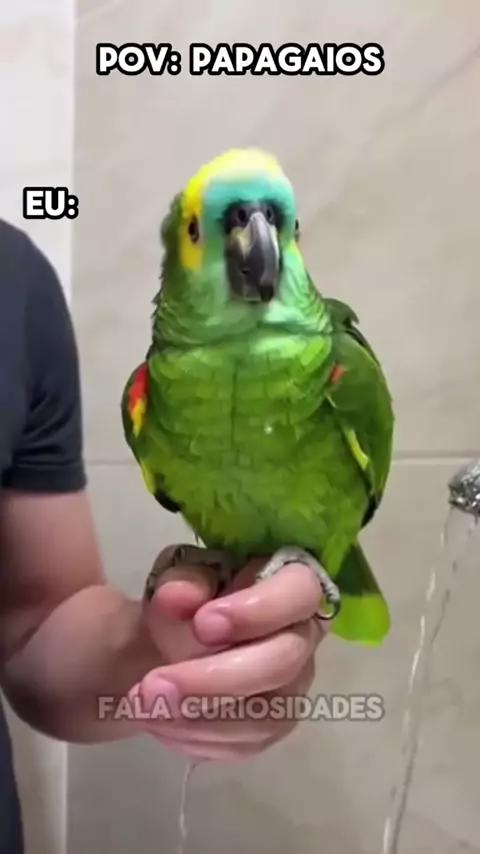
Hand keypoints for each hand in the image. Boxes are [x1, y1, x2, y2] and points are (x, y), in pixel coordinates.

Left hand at [129, 551, 326, 760]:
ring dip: (197, 717)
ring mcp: (291, 688)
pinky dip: (194, 737)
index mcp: (293, 585)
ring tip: (143, 704)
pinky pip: (242, 745)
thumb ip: (182, 582)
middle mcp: (303, 638)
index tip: (202, 624)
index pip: (301, 593)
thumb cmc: (191, 601)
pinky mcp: (271, 728)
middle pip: (281, 664)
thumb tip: (176, 598)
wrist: (176, 642)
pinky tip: (157, 721)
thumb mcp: (180, 578)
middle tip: (154, 684)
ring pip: (262, 717)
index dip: (257, 611)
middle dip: (215, 679)